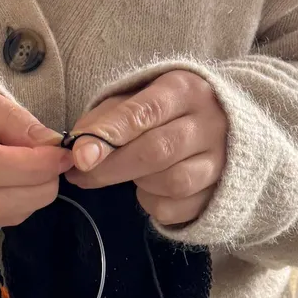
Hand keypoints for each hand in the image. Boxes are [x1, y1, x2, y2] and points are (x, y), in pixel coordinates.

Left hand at [66, 71, 227, 225]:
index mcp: (185, 89)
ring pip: (172, 182)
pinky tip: (149, 189)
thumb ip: (106, 118)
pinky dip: (153, 204)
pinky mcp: (221, 192)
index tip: (79, 155)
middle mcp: (211, 123)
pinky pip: (179, 207)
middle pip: (157, 151)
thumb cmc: (166, 111)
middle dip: (112, 167)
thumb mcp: (137, 98)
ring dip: (138, 184)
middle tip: (82, 175)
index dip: (109, 135)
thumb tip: (77, 146)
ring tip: (127, 175)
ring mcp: (221, 160)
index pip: (144, 112)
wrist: (220, 128)